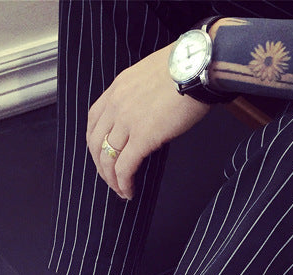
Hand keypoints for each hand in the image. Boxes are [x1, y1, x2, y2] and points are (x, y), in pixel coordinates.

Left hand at [87, 44, 210, 199]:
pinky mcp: (143, 137)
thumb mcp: (150, 75)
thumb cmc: (186, 67)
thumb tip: (145, 115)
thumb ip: (139, 95)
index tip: (102, 155)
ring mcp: (128, 120)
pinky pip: (124, 167)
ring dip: (112, 180)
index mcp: (117, 88)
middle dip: (100, 166)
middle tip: (110, 179)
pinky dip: (123, 183)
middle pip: (96, 143)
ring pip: (108, 159)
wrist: (199, 65)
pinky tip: (129, 192)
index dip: (95, 143)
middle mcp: (117, 104)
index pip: (93, 120)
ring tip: (120, 191)